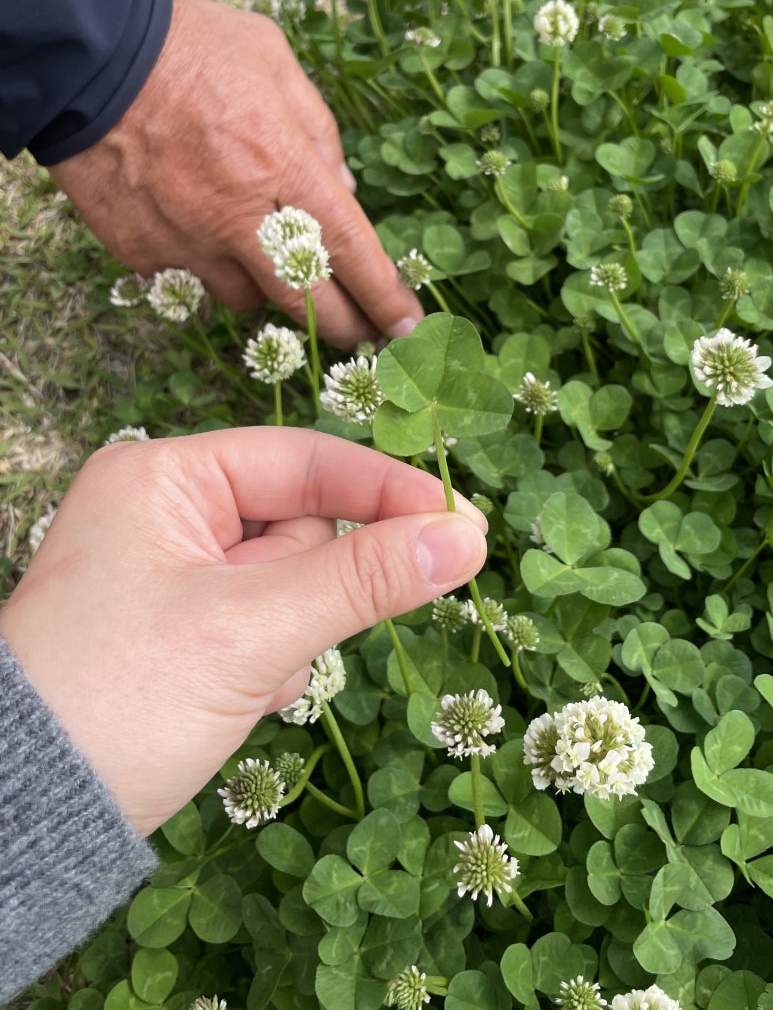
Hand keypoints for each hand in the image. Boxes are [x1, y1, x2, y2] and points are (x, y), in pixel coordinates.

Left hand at [0, 429, 486, 835]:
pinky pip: (263, 624)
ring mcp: (170, 572)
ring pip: (290, 583)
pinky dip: (267, 662)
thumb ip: (363, 579)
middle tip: (285, 637)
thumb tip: (466, 539)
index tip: (462, 523)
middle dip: (310, 589)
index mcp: (162, 478)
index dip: (384, 489)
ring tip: (241, 680)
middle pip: (301, 525)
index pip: (303, 460)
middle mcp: (163, 511)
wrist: (27, 817)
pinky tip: (231, 699)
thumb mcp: (251, 630)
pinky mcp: (179, 628)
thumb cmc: (120, 698)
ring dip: (289, 636)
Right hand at [49, 0, 423, 348]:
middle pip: (306, 303)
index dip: (384, 298)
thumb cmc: (189, 46)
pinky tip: (201, 234)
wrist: (86, 58)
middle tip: (360, 336)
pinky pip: (190, 282)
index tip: (405, 327)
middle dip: (342, 327)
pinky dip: (207, 270)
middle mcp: (240, 217)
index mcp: (283, 165)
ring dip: (266, 290)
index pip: (351, 252)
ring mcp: (188, 243)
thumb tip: (344, 190)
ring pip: (246, 300)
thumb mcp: (275, 60)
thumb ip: (319, 129)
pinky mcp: (144, 254)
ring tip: (263, 258)